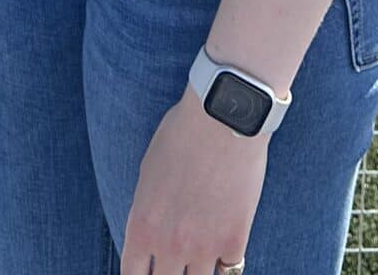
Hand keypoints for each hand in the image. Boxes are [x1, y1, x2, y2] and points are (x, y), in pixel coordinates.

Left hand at [121, 93, 265, 274]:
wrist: (221, 118)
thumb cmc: (180, 135)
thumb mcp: (148, 174)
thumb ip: (148, 211)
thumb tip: (152, 235)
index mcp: (142, 227)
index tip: (148, 271)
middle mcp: (170, 244)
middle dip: (169, 274)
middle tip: (176, 264)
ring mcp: (205, 246)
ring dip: (198, 271)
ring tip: (200, 254)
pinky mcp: (235, 239)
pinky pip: (230, 267)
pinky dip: (226, 259)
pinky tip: (225, 246)